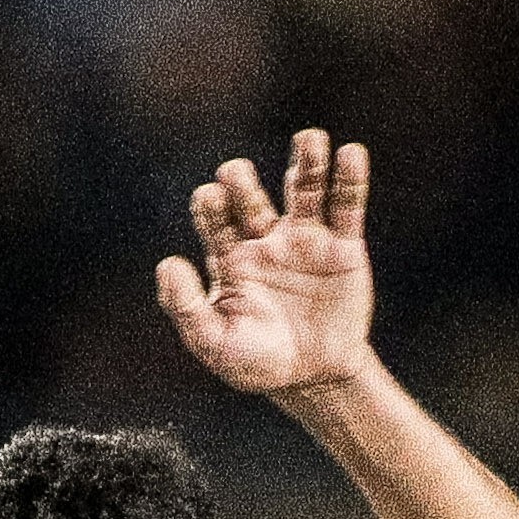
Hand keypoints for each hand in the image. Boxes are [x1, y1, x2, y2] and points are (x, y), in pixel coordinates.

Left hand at [156, 127, 377, 401]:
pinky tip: (350, 153)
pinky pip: (347, 206)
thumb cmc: (258, 363)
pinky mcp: (344, 246)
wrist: (315, 380)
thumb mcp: (215, 344)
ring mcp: (305, 239)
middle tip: (235, 173)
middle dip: (241, 181)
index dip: (211, 205)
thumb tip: (167, 263)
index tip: (210, 198)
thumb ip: (186, 309)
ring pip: (303, 189)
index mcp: (230, 258)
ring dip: (306, 162)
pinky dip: (350, 179)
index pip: (215, 219)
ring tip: (310, 138)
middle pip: (250, 196)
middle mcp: (265, 239)